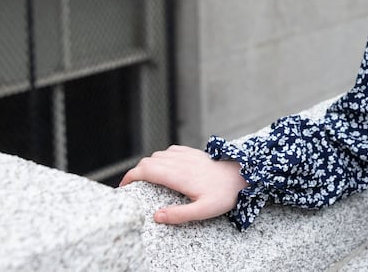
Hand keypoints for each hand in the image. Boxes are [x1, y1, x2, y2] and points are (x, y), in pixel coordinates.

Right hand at [119, 145, 247, 224]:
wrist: (243, 175)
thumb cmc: (224, 194)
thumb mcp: (203, 210)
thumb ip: (179, 214)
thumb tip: (156, 216)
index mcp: (179, 175)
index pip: (146, 170)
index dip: (130, 177)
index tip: (123, 187)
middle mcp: (180, 161)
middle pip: (148, 162)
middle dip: (136, 173)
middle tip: (132, 187)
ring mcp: (187, 154)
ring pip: (158, 155)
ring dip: (148, 166)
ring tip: (146, 181)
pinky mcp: (193, 152)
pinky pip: (170, 151)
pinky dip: (161, 158)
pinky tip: (165, 168)